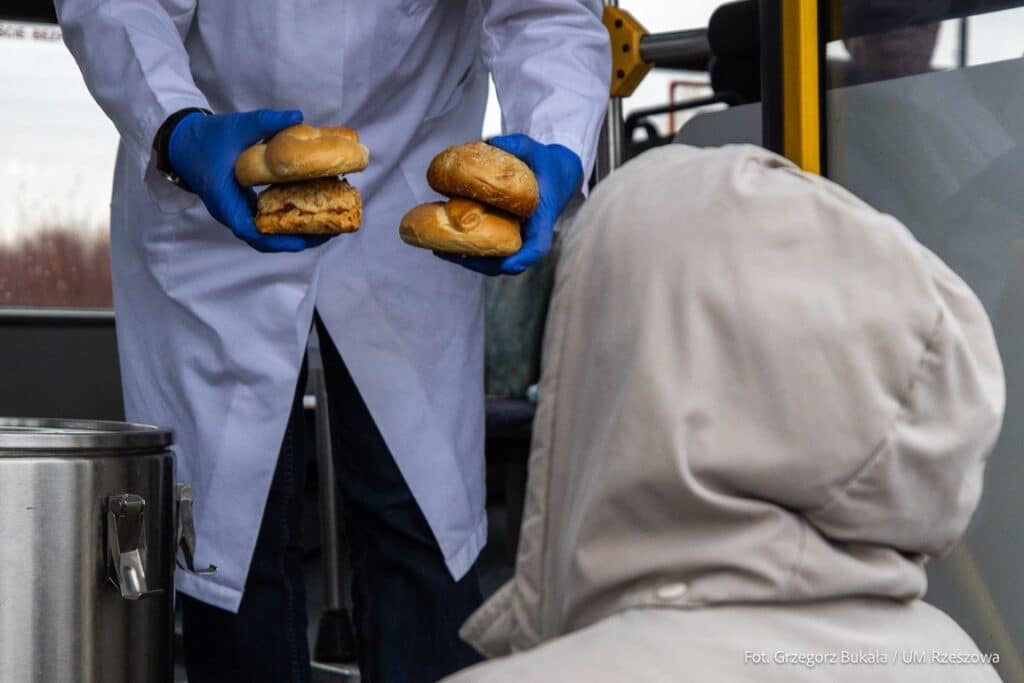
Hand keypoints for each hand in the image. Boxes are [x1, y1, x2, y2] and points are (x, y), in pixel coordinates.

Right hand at [168, 109, 328, 252]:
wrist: (185, 143)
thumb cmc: (208, 138)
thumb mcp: (237, 127)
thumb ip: (265, 122)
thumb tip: (297, 116)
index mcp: (225, 200)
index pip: (250, 230)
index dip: (277, 240)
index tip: (302, 240)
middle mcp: (231, 212)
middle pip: (265, 239)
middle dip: (296, 240)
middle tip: (328, 232)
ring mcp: (237, 211)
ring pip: (267, 234)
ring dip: (294, 234)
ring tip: (326, 227)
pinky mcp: (242, 206)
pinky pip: (266, 222)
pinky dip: (287, 222)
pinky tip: (310, 212)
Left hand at [439, 134, 582, 275]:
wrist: (557, 176)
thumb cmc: (546, 166)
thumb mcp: (536, 150)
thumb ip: (518, 145)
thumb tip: (492, 142)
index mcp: (543, 218)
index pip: (538, 246)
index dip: (523, 258)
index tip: (507, 264)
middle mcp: (530, 234)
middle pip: (510, 262)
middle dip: (482, 263)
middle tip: (454, 255)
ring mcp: (519, 239)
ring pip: (496, 261)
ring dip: (469, 259)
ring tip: (440, 250)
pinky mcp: (507, 237)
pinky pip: (490, 251)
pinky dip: (469, 250)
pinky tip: (445, 243)